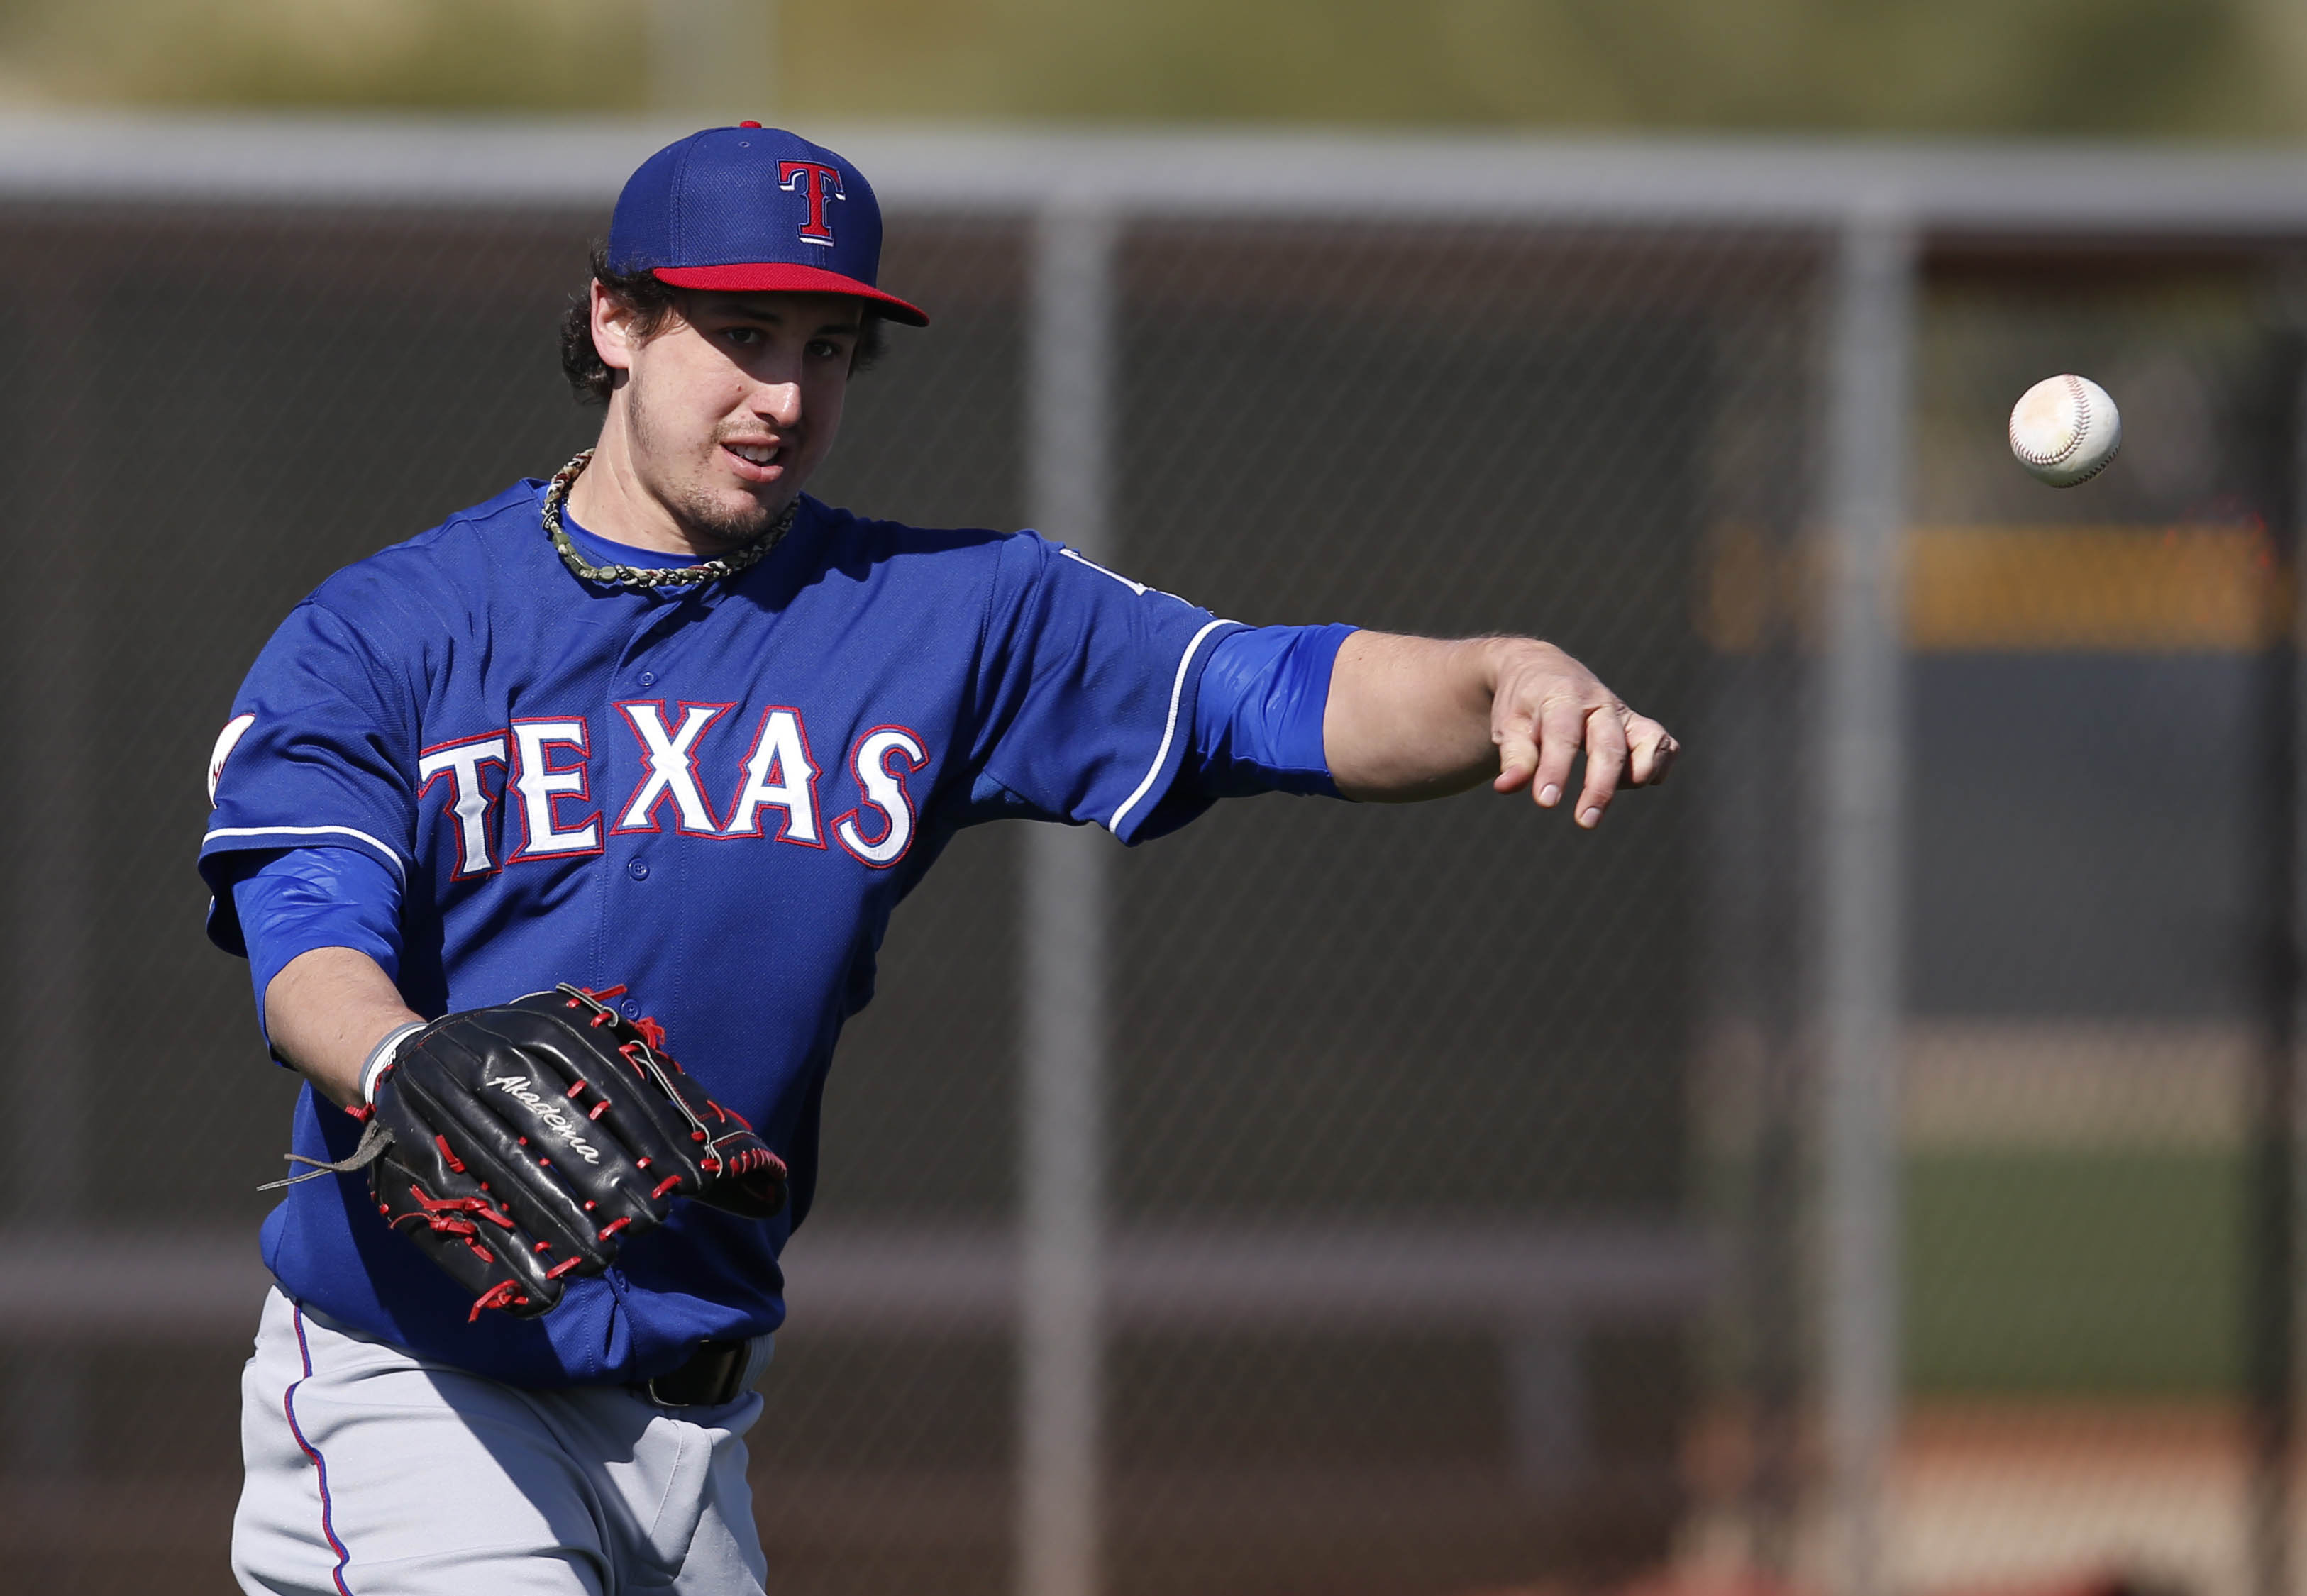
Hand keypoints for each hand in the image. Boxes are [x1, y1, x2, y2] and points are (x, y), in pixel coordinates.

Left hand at [1488, 639, 1676, 827]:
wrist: (1544, 671)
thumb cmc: (1524, 703)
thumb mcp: (1509, 724)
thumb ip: (1514, 756)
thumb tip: (1506, 788)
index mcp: (1563, 697)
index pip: (1563, 736)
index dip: (1556, 769)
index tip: (1546, 802)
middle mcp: (1600, 703)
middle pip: (1611, 747)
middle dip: (1600, 787)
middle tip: (1585, 821)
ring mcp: (1624, 714)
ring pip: (1650, 743)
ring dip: (1637, 776)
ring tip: (1601, 793)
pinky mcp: (1640, 726)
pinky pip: (1666, 747)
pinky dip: (1654, 769)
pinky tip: (1624, 781)